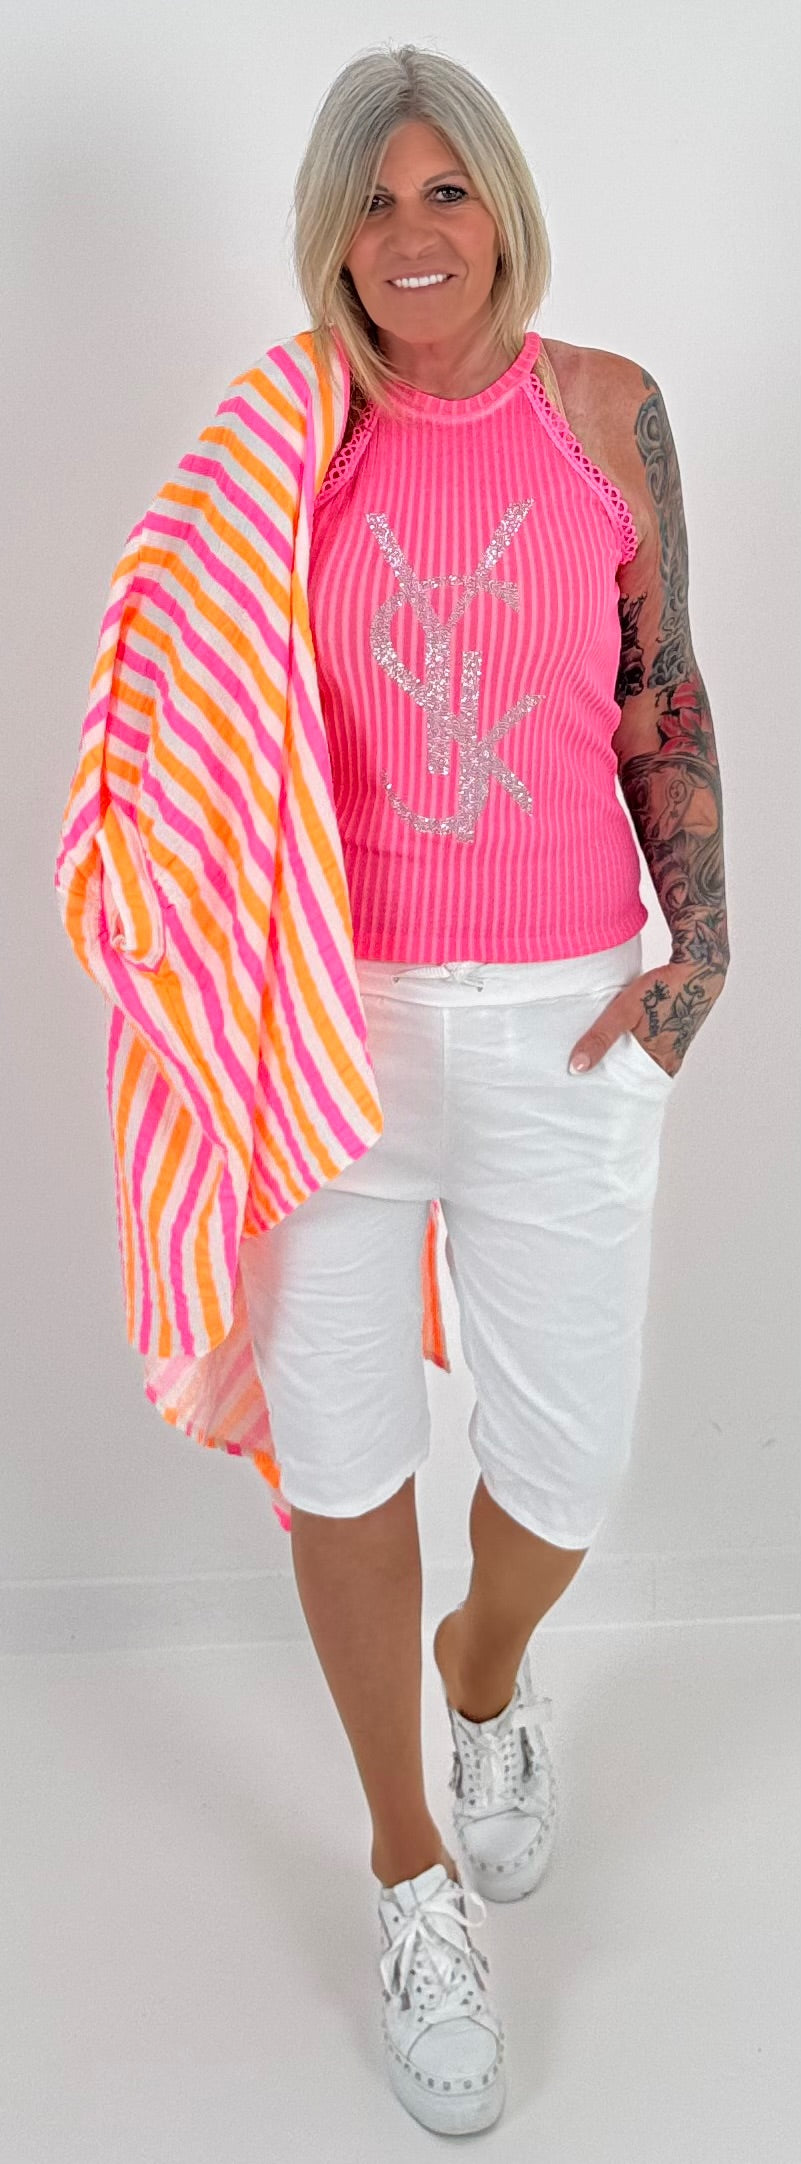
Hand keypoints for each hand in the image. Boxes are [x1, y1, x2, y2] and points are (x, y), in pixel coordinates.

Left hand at [567, 958, 724, 1079]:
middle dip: (612, 1075)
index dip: (608, 1090)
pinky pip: (648, 1048)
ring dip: (622, 1058)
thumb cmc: (664, 989)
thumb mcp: (624, 1012)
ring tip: (598, 1054)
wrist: (697, 968)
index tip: (588, 1089)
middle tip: (586, 1072)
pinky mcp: (672, 1034)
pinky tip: (619, 1037)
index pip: (629, 1090)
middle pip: (634, 1077)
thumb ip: (601, 1038)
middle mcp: (669, 1062)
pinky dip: (633, 1046)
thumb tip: (578, 1066)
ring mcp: (673, 1049)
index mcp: (661, 1065)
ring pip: (641, 1062)